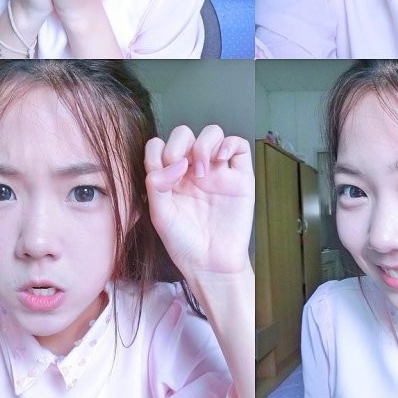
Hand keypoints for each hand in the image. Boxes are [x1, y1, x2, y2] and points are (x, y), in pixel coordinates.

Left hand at [144, 126, 253, 279]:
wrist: (211, 264)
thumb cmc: (184, 243)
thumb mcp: (160, 215)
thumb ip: (157, 184)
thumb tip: (176, 162)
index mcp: (170, 176)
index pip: (160, 145)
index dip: (158, 151)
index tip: (162, 171)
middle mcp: (193, 169)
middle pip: (184, 134)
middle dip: (179, 145)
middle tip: (181, 170)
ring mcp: (217, 171)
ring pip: (212, 133)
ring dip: (204, 144)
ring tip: (203, 170)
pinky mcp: (240, 176)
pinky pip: (239, 146)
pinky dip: (229, 144)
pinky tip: (221, 159)